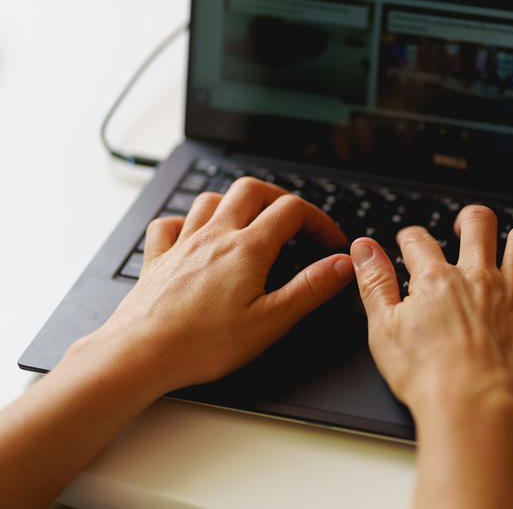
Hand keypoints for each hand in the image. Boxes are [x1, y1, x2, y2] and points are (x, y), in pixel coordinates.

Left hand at [85, 177, 352, 392]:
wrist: (139, 354)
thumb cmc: (202, 344)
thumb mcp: (271, 321)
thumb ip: (310, 288)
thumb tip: (341, 264)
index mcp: (246, 249)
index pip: (292, 211)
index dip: (319, 220)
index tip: (330, 241)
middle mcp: (214, 237)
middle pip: (252, 190)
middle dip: (280, 198)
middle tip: (295, 220)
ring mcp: (182, 244)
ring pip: (211, 199)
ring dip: (236, 202)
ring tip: (251, 221)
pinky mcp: (158, 260)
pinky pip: (169, 223)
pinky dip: (187, 221)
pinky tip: (194, 235)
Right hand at [350, 205, 512, 417]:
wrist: (470, 406)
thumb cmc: (426, 376)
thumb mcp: (383, 328)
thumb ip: (374, 283)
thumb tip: (363, 249)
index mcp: (436, 279)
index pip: (419, 240)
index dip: (410, 237)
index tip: (409, 242)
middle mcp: (477, 277)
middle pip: (479, 223)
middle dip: (471, 219)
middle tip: (466, 228)